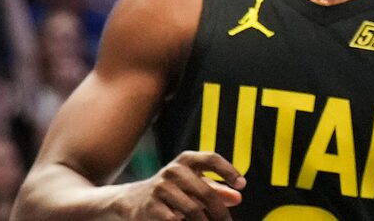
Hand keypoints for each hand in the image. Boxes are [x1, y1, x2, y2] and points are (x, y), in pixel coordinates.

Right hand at [124, 155, 241, 219]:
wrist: (131, 201)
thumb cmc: (170, 192)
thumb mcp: (191, 185)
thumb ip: (215, 189)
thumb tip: (238, 197)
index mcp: (186, 160)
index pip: (211, 159)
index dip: (228, 170)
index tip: (242, 185)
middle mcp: (173, 171)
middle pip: (205, 191)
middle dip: (220, 211)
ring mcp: (160, 188)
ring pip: (193, 209)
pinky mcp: (151, 207)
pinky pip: (175, 220)